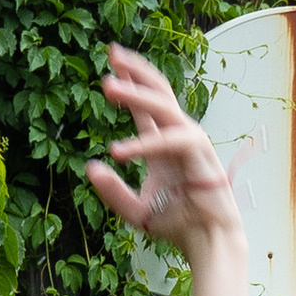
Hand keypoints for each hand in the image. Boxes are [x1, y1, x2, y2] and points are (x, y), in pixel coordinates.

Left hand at [83, 45, 243, 252]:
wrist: (206, 243)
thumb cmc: (177, 224)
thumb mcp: (135, 209)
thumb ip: (112, 191)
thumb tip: (89, 167)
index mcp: (163, 144)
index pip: (146, 105)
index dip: (130, 81)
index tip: (111, 61)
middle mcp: (178, 136)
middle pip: (159, 91)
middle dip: (135, 70)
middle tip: (111, 53)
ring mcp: (192, 142)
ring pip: (164, 107)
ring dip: (136, 95)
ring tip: (108, 87)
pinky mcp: (201, 155)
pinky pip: (170, 141)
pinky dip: (144, 145)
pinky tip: (118, 152)